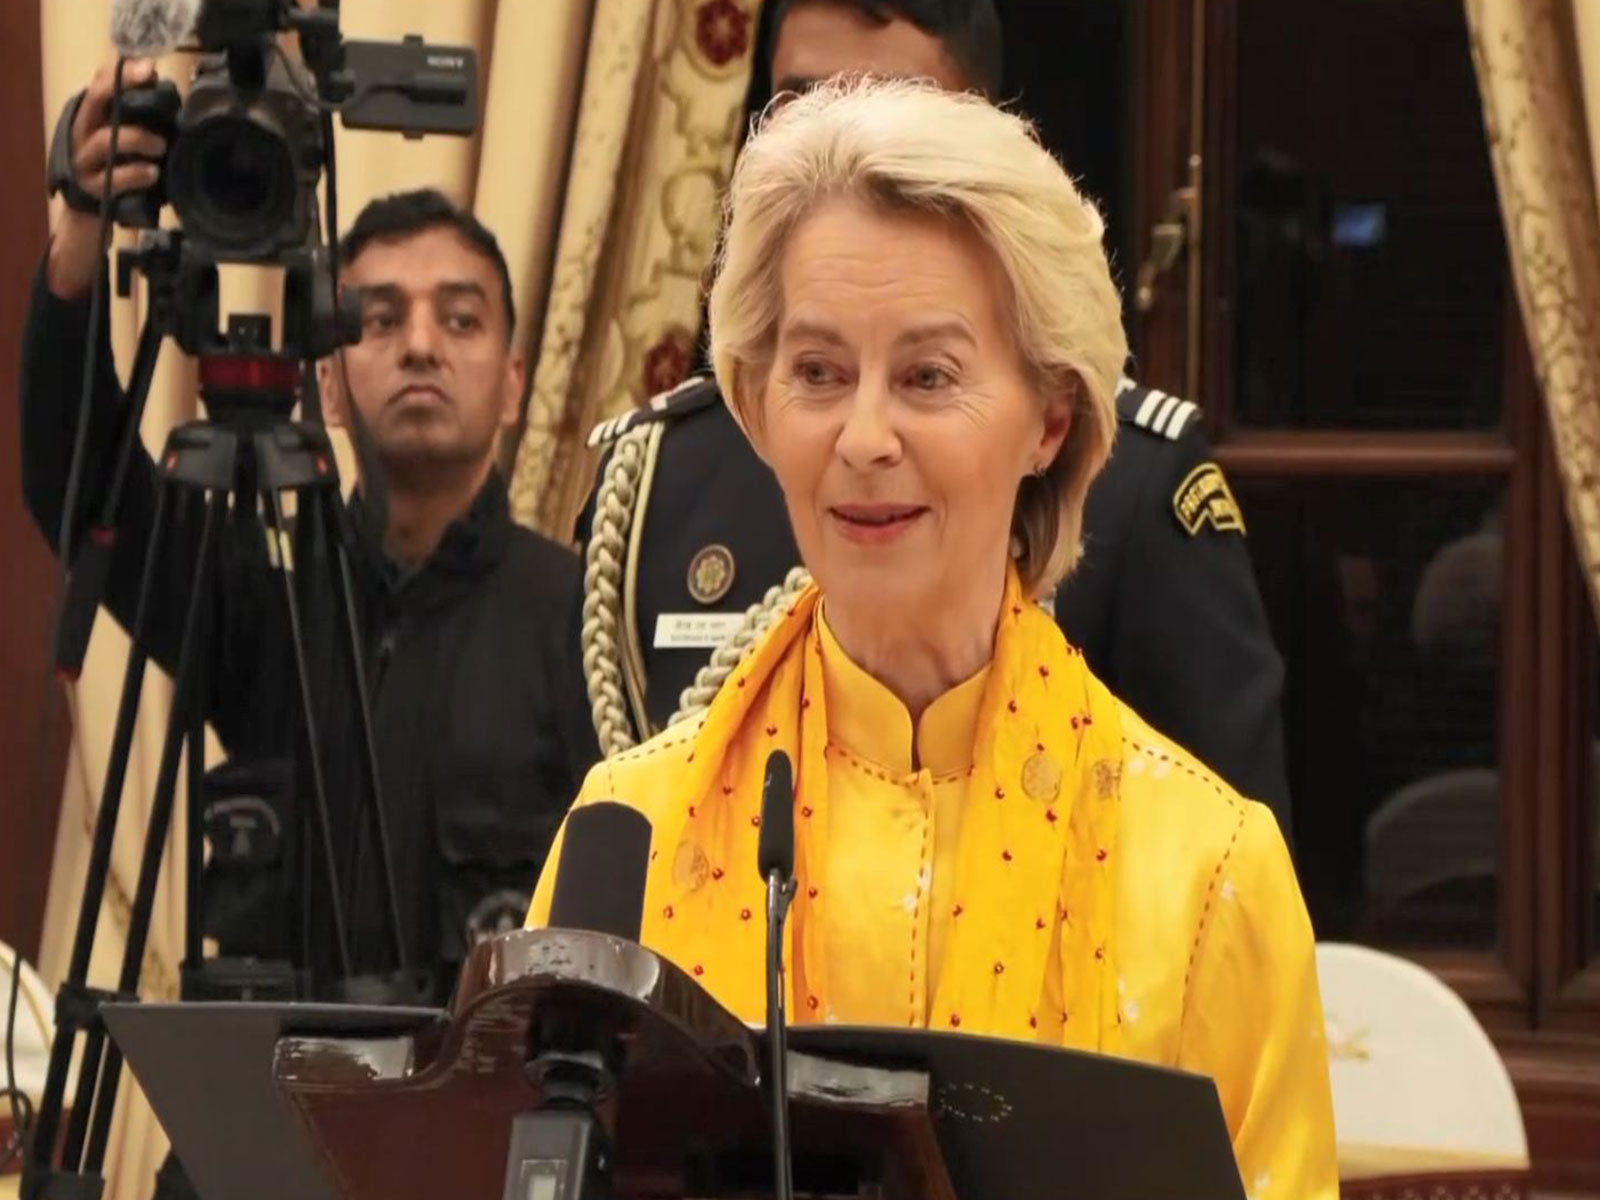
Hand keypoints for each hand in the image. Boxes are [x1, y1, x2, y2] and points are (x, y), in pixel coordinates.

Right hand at [46, 58, 168, 300]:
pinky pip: (114, 178)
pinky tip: (154, 174)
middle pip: (96, 99)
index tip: (150, 66)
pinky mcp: (93, 188)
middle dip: (121, 87)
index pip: (102, 83)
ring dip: (137, 139)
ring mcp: (85, 160)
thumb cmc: (122, 174)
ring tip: (162, 146)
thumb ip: (147, 126)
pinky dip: (136, 174)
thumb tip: (183, 109)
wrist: (97, 215)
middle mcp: (85, 132)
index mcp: (96, 118)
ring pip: (104, 140)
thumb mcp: (133, 145)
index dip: (123, 71)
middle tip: (149, 84)